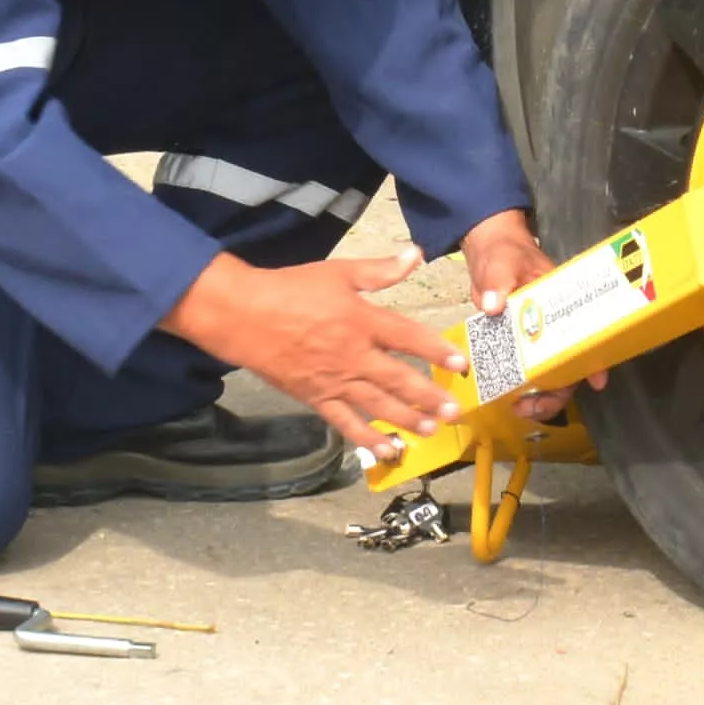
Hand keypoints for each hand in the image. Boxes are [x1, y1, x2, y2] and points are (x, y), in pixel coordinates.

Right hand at [160, 247, 460, 456]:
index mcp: (362, 321)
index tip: (461, 364)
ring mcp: (335, 381)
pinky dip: (367, 439)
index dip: (437, 351)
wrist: (243, 315)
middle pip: (399, 380)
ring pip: (378, 406)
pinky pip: (346, 423)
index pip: (409, 338)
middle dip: (430, 397)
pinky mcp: (316, 398)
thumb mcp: (338, 272)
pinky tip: (387, 451)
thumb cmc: (290, 289)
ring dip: (408, 420)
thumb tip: (415, 253)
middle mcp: (353, 355)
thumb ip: (379, 269)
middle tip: (456, 412)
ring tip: (432, 430)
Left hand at [461, 208, 596, 413]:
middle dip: (558, 392)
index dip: (594, 358)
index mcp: (561, 303)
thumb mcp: (502, 263)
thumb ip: (498, 282)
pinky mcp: (516, 345)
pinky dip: (519, 388)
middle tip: (534, 406)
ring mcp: (536, 338)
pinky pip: (524, 373)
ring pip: (549, 376)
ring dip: (540, 397)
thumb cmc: (504, 254)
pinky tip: (507, 399)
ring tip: (519, 408)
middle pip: (569, 366)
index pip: (585, 334)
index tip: (597, 380)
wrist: (486, 252)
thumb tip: (493, 305)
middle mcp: (554, 325)